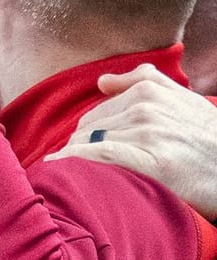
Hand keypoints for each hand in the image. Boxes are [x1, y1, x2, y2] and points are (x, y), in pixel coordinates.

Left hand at [47, 64, 216, 220]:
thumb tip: (101, 82)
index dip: (84, 138)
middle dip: (79, 150)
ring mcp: (150, 134)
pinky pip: (99, 157)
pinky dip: (73, 162)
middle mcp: (146, 109)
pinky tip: (57, 170)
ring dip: (73, 161)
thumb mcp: (186, 101)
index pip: (94, 116)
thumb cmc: (209, 140)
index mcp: (150, 93)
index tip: (78, 155)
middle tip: (76, 171)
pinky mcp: (154, 162)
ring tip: (67, 178)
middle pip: (87, 130)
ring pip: (89, 144)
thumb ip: (145, 82)